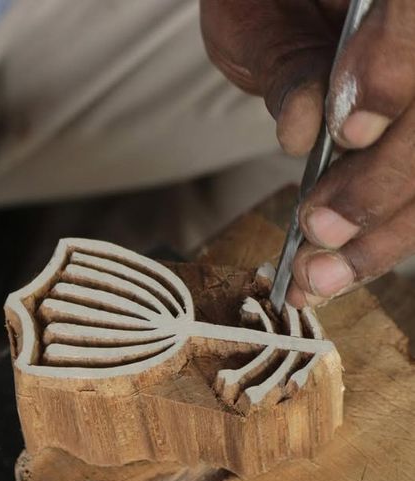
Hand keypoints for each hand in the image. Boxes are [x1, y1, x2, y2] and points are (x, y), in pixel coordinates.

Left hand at [201, 1, 414, 306]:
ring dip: (379, 236)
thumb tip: (306, 129)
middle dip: (381, 187)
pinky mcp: (401, 140)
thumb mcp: (258, 18)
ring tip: (322, 276)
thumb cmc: (264, 1)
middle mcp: (413, 47)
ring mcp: (410, 98)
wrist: (277, 9)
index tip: (348, 129)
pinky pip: (407, 199)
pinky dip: (373, 242)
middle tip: (321, 229)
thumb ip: (287, 67)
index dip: (396, 74)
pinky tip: (335, 273)